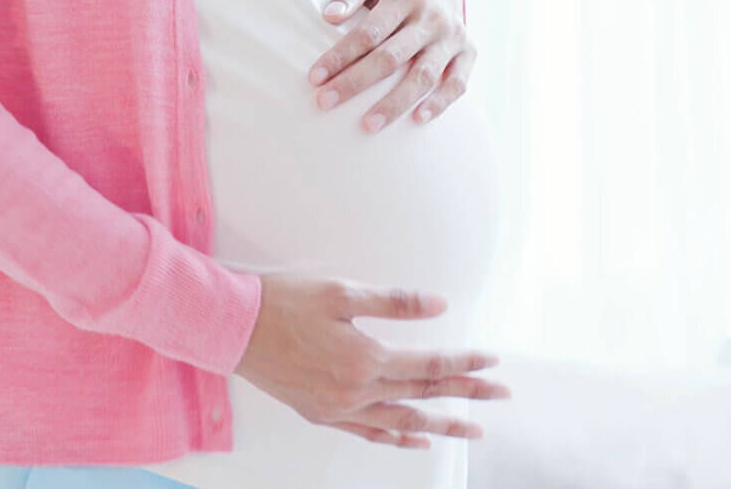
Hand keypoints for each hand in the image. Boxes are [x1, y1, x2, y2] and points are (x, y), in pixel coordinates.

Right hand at [233, 272, 511, 447]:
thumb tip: (438, 305)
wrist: (231, 327)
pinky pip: (369, 432)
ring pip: (401, 420)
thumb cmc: (281, 302)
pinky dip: (397, 437)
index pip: (429, 363)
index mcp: (364, 357)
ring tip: (472, 430)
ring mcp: (338, 408)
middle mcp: (355, 390)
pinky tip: (417, 438)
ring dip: (440, 424)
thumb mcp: (340, 291)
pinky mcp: (322, 413)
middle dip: (466, 395)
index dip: (464, 363)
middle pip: (423, 393)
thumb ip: (394, 302)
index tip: (493, 362)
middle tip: (500, 396)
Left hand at [312, 0, 475, 132]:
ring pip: (423, 75)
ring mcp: (452, 36)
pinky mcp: (468, 52)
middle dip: (356, 82)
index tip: (315, 77)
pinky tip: (418, 119)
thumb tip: (330, 15)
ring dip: (395, 103)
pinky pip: (458, 83)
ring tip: (368, 125)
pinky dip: (441, 103)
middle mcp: (431, 17)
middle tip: (326, 102)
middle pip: (392, 57)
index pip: (369, 32)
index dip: (341, 55)